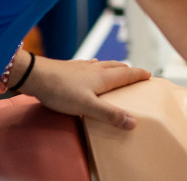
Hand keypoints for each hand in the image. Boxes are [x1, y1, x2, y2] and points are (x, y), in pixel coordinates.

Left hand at [21, 54, 150, 129]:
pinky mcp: (71, 67)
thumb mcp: (87, 106)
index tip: (149, 75)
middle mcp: (95, 69)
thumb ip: (109, 114)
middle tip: (136, 75)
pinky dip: (97, 65)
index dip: (139, 75)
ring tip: (119, 69)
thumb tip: (133, 122)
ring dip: (114, 67)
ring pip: (104, 65)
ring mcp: (83, 67)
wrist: (37, 75)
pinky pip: (89, 65)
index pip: (127, 74)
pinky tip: (92, 65)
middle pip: (117, 67)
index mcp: (103, 78)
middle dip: (129, 71)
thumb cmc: (60, 91)